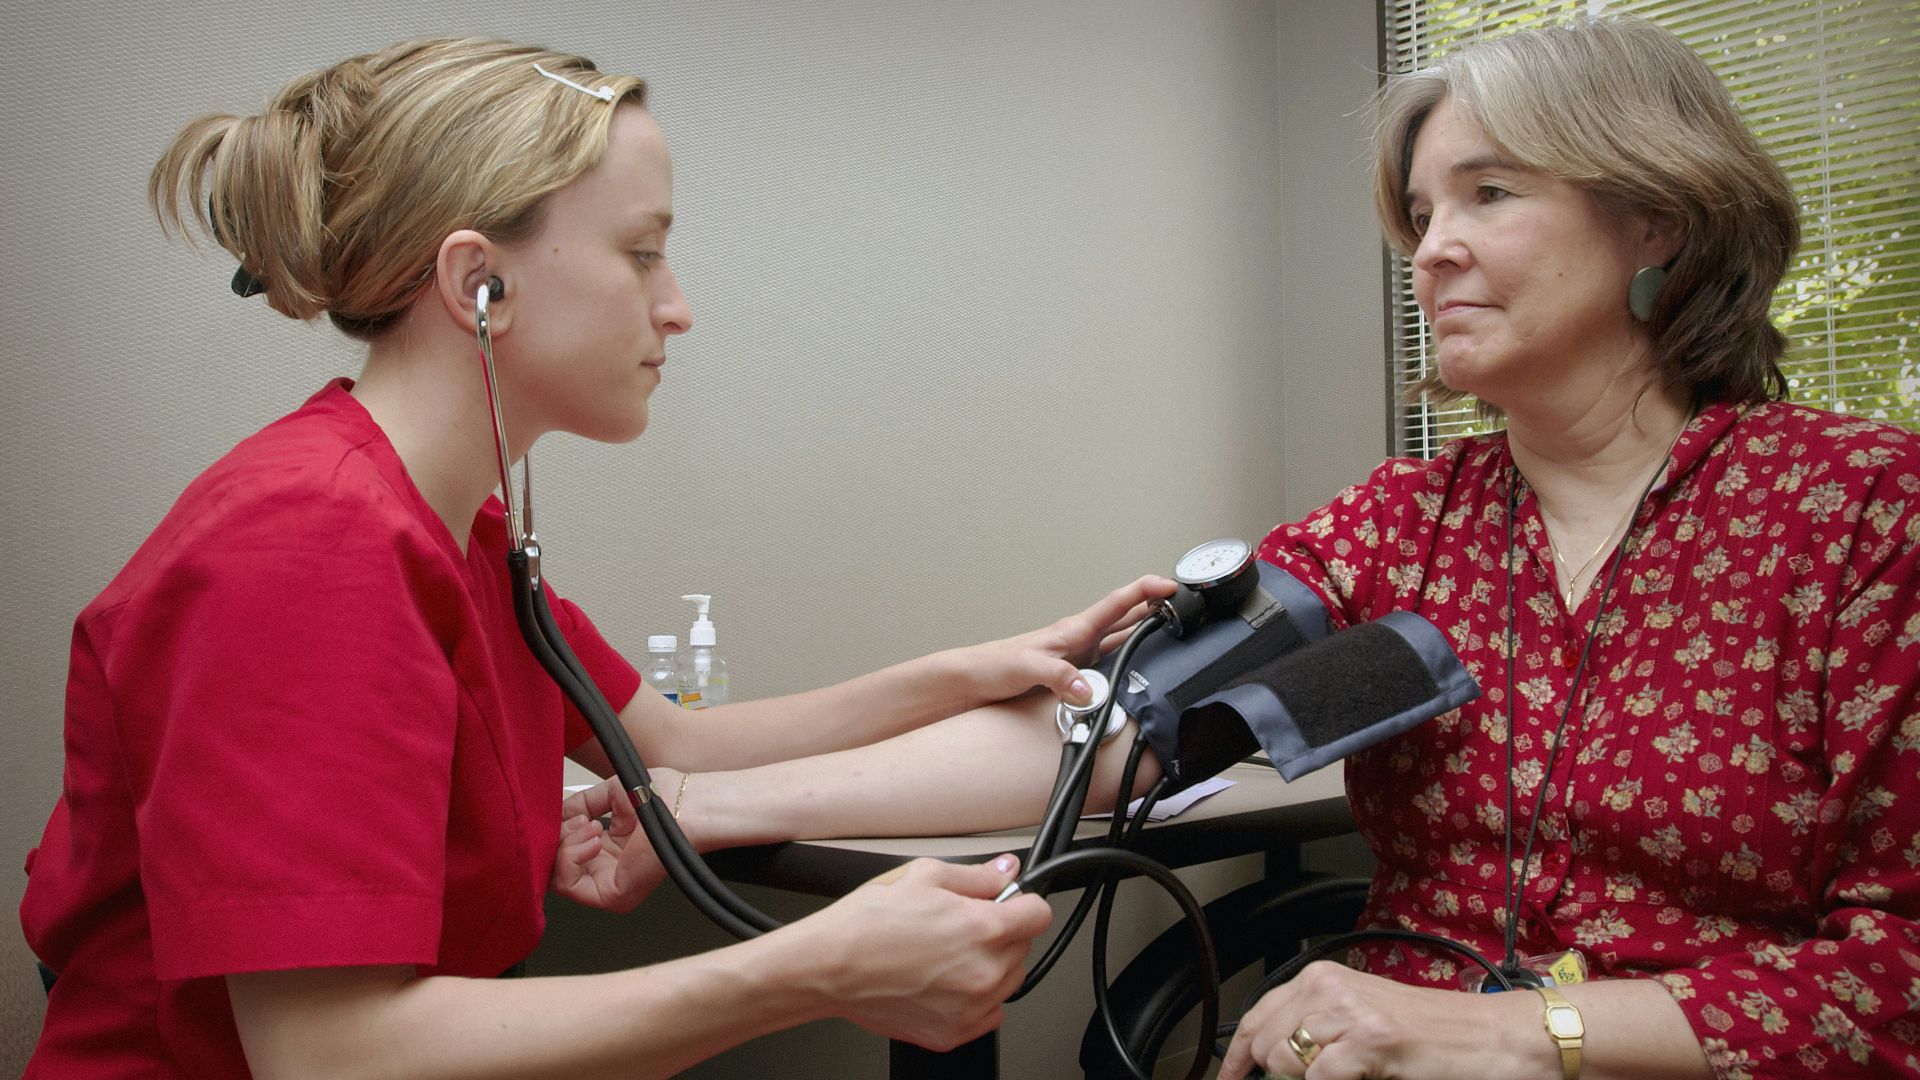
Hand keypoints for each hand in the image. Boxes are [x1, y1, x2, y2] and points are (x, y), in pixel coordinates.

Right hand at [550, 772, 678, 912]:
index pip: (564, 852)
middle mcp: (608, 871)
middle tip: (579, 820)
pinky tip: (593, 839)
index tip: (566, 814)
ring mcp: (609, 886)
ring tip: (591, 827)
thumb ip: (578, 805)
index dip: (557, 832)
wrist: (687, 806)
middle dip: (559, 837)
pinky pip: (568, 884)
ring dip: (565, 845)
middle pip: (556, 865)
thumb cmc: (665, 798)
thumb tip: (555, 814)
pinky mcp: (612, 895)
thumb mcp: (610, 794)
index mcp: (609, 850)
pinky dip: (570, 856)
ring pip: (556, 876)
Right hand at [802, 854, 1052, 1050]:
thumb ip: (977, 876)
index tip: (1009, 904)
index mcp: (983, 929)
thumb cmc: (867, 922)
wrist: (829, 967)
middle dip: (1001, 932)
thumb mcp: (924, 876)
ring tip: (948, 954)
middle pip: (1023, 947)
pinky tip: (945, 981)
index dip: (1022, 903)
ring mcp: (970, 1007)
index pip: (1039, 914)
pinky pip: (989, 1013)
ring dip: (991, 965)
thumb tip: (1005, 871)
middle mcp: (983, 972)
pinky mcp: (953, 1033)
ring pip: (1009, 981)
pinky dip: (976, 998)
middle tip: (961, 925)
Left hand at [957, 575, 1176, 706]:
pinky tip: (1139, 670)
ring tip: (1174, 629)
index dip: (1145, 591)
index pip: (1116, 603)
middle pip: (1126, 617)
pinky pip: (1110, 662)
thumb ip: (1056, 676)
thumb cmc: (992, 666)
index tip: (1170, 585)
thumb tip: (1087, 689)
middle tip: (1186, 604)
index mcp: (1072, 630)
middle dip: (1155, 606)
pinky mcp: (1072, 674)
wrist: (969, 681)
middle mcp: (1079, 639)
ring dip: (1146, 631)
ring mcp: (1077, 656)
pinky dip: (1130, 660)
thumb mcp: (1025, 668)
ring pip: (1121, 638)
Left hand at [1219, 961, 1525, 1079]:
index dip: (1236, 1057)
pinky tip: (1357, 1079)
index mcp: (1324, 978)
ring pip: (1285, 1061)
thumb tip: (1272, 1061)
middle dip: (1281, 1074)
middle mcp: (1330, 988)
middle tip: (1322, 1077)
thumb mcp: (1362, 1022)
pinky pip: (1318, 1077)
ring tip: (1353, 1074)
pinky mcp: (1370, 1040)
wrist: (1494, 1039)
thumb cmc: (1434, 1035)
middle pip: (1265, 1044)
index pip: (1256, 1016)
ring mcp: (1348, 1012)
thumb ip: (1317, 1031)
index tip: (1228, 1079)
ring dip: (1308, 1079)